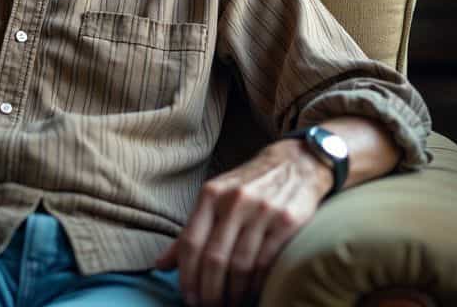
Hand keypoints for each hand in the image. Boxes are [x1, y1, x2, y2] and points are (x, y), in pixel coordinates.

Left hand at [155, 140, 332, 305]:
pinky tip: (250, 293)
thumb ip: (190, 231)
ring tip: (229, 305)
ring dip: (233, 293)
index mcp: (211, 195)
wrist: (296, 163)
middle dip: (208, 291)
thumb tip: (160, 265)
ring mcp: (262, 211)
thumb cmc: (248, 186)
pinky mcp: (287, 222)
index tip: (187, 298)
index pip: (191, 243)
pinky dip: (255, 284)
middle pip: (214, 258)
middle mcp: (234, 201)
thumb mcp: (214, 198)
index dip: (186, 276)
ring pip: (240, 265)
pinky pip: (266, 263)